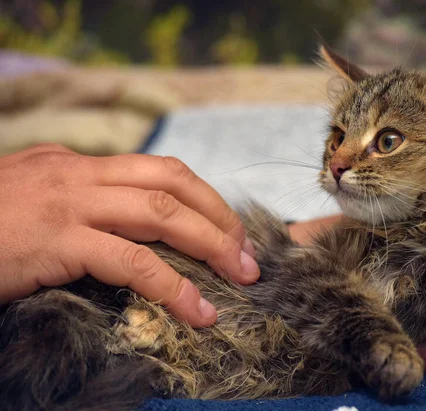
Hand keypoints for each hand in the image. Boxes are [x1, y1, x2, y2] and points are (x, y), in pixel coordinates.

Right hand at [0, 144, 259, 327]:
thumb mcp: (35, 199)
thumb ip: (79, 202)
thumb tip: (124, 224)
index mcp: (78, 164)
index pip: (161, 170)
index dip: (205, 198)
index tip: (230, 229)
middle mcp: (80, 174)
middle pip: (173, 184)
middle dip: (219, 218)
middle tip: (248, 255)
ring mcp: (70, 204)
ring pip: (162, 214)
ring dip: (211, 245)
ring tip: (242, 277)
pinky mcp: (58, 240)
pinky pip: (132, 262)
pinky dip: (173, 286)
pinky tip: (198, 310)